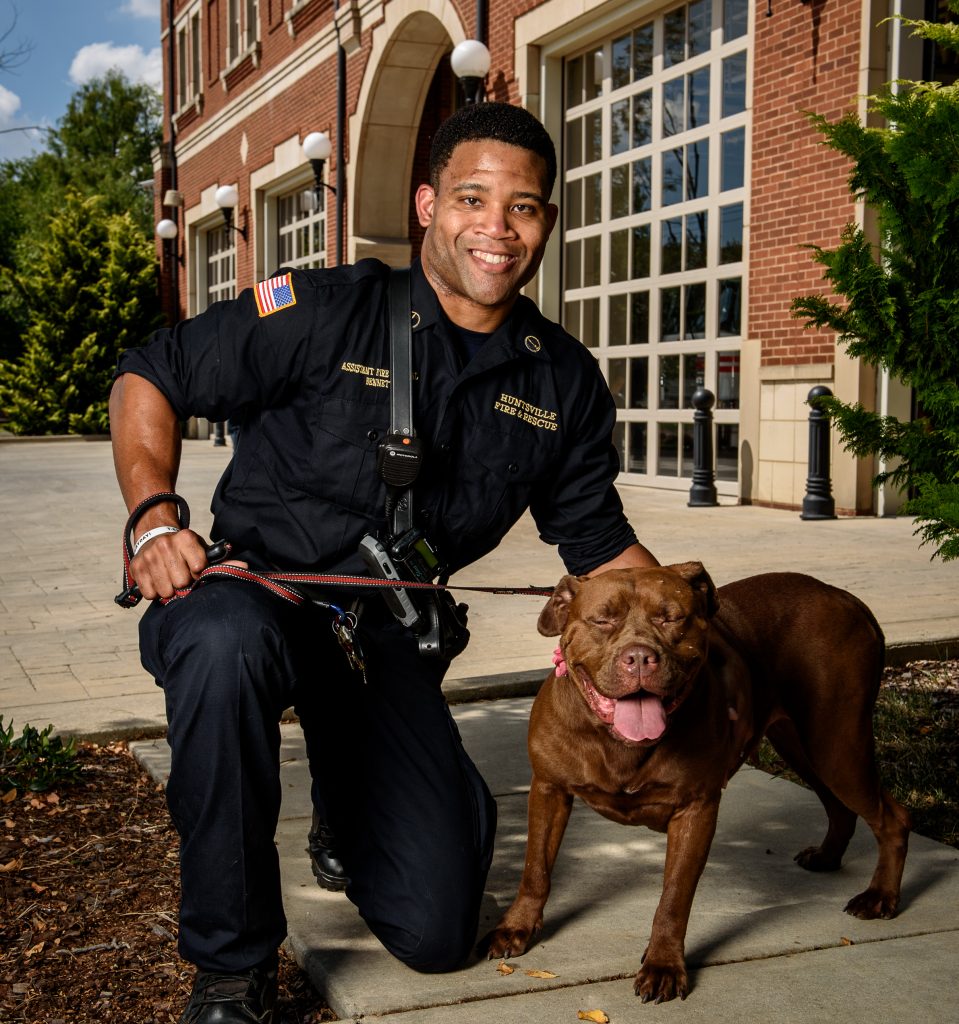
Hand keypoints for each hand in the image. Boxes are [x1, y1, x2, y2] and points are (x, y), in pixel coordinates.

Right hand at [130, 529, 246, 599]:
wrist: (154, 536)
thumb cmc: (184, 550)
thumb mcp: (203, 550)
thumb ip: (222, 561)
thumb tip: (244, 567)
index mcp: (186, 538)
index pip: (198, 567)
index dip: (199, 573)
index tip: (196, 569)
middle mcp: (165, 544)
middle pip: (181, 582)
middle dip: (184, 584)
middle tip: (182, 577)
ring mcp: (149, 556)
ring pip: (165, 590)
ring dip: (169, 590)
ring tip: (170, 579)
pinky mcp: (136, 568)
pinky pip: (150, 594)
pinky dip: (155, 592)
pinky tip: (158, 581)